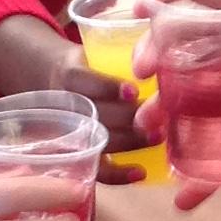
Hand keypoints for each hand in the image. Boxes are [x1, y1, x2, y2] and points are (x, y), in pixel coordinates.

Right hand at [0, 14, 146, 177]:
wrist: (54, 82)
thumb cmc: (90, 66)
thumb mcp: (94, 51)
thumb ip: (122, 51)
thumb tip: (166, 46)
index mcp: (69, 74)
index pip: (84, 80)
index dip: (107, 87)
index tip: (133, 91)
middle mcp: (66, 105)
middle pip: (96, 114)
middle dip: (129, 118)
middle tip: (160, 117)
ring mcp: (70, 132)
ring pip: (99, 141)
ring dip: (131, 142)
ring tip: (158, 137)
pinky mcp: (79, 154)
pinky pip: (96, 169)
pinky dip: (118, 174)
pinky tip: (140, 172)